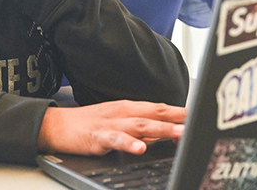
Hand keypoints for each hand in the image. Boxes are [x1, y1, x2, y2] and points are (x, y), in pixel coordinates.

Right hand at [37, 101, 185, 155]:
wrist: (56, 125)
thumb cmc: (88, 124)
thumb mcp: (117, 123)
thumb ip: (140, 129)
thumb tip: (164, 134)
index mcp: (129, 108)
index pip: (160, 108)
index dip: (180, 112)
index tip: (199, 116)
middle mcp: (122, 112)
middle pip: (155, 113)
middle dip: (178, 118)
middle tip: (197, 122)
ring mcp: (110, 123)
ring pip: (140, 125)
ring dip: (162, 129)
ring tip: (179, 134)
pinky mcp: (97, 136)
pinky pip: (116, 139)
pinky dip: (129, 143)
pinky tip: (141, 148)